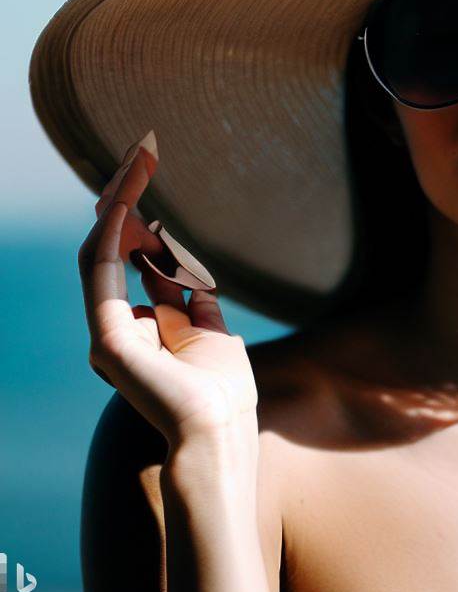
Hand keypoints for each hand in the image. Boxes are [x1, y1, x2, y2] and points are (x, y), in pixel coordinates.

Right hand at [78, 132, 258, 447]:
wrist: (217, 433)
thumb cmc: (221, 393)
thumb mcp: (212, 334)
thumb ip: (194, 304)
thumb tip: (190, 278)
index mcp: (142, 328)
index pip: (133, 262)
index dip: (142, 222)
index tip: (151, 183)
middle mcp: (118, 326)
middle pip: (114, 250)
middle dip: (127, 203)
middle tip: (140, 158)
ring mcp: (108, 330)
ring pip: (101, 251)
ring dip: (118, 204)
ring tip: (135, 163)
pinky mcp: (107, 336)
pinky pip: (101, 271)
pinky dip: (112, 231)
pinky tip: (123, 198)